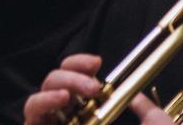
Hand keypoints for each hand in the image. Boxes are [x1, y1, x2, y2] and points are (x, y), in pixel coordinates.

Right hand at [23, 53, 175, 124]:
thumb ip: (151, 115)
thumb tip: (142, 97)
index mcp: (93, 119)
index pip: (77, 82)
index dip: (81, 65)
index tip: (98, 64)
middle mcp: (69, 124)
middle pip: (55, 83)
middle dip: (71, 74)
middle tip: (94, 86)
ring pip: (41, 94)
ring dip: (58, 84)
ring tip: (79, 93)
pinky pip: (31, 115)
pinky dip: (44, 101)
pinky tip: (62, 101)